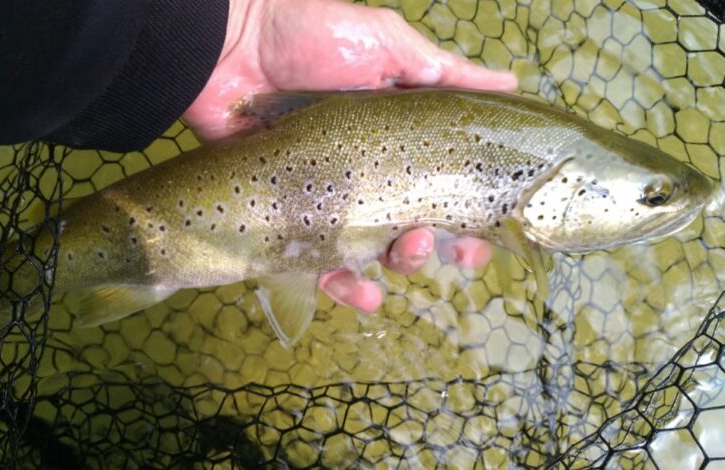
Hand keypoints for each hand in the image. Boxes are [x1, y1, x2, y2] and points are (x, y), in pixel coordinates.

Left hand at [184, 0, 514, 310]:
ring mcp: (325, 199)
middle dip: (436, 246)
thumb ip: (443, 72)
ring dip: (398, 266)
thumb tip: (510, 85)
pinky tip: (363, 293)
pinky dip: (341, 286)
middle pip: (409, 226)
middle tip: (451, 249)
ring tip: (405, 254)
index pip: (440, 186)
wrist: (230, 43)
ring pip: (369, 253)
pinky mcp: (285, 216)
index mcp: (393, 141)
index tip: (490, 233)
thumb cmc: (310, 37)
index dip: (468, 214)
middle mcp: (364, 175)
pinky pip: (315, 264)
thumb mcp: (388, 46)